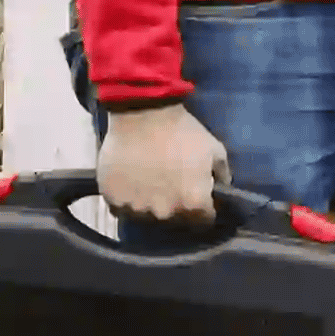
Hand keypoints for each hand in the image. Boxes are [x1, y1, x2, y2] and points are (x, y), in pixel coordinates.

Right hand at [96, 103, 229, 223]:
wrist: (143, 114)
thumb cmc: (183, 131)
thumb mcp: (215, 150)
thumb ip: (222, 176)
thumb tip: (222, 190)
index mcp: (194, 203)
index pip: (203, 221)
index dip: (203, 210)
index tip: (199, 199)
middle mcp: (165, 212)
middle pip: (174, 220)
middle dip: (177, 207)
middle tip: (172, 185)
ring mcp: (137, 209)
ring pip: (146, 216)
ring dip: (150, 205)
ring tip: (149, 183)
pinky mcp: (113, 200)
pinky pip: (122, 209)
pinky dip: (127, 200)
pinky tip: (131, 183)